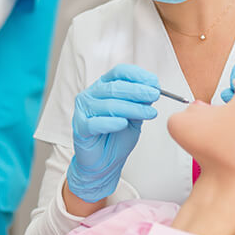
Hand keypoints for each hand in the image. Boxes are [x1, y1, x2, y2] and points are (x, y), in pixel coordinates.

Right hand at [67, 64, 159, 202]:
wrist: (104, 162)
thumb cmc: (117, 136)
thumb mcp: (134, 117)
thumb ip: (140, 103)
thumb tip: (152, 90)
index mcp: (104, 86)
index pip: (120, 72)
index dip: (138, 75)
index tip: (154, 82)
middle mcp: (92, 94)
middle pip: (116, 87)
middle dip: (139, 91)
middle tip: (154, 95)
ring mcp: (84, 110)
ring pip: (110, 105)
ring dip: (133, 108)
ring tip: (149, 113)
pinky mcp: (80, 127)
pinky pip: (96, 123)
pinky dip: (112, 122)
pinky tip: (123, 123)